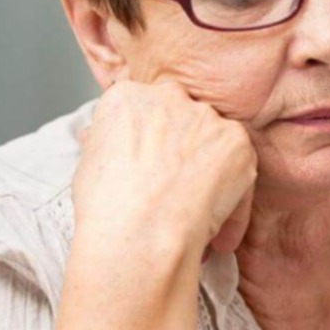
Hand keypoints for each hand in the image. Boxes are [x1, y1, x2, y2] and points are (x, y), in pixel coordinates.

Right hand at [72, 80, 257, 262]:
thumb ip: (111, 142)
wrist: (138, 233)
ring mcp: (206, 117)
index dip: (149, 142)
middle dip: (181, 148)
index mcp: (126, 97)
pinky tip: (216, 224)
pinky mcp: (237, 141)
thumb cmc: (107, 208)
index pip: (144, 110)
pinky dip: (234, 194)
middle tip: (176, 185)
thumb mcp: (90, 164)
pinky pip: (239, 165)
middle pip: (181, 118)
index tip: (149, 166)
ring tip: (196, 209)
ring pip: (213, 140)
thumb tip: (113, 142)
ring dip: (210, 170)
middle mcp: (167, 96)